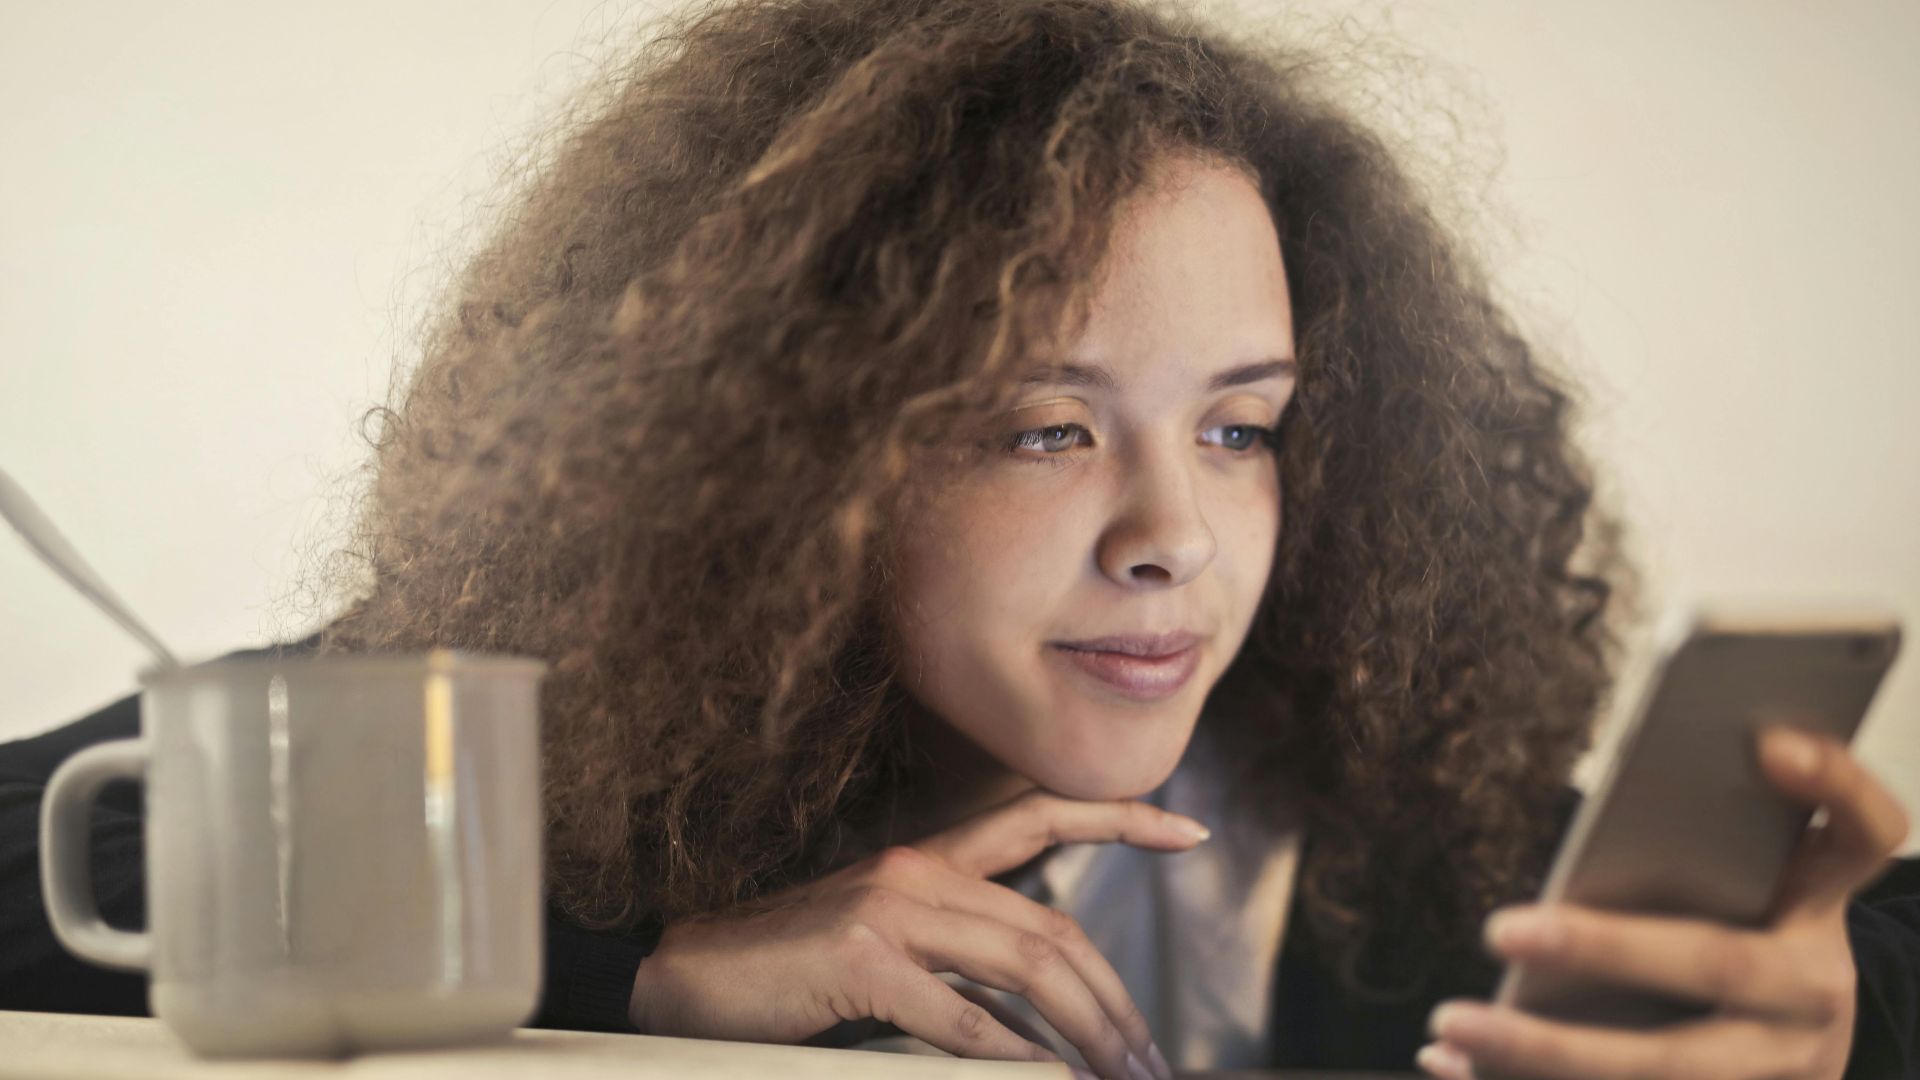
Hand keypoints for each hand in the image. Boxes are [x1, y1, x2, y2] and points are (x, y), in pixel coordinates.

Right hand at [627, 788, 1200, 1079]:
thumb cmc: (787, 971)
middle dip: (1114, 999)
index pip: (1039, 817)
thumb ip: (957, 958)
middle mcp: (918, 870)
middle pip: (1051, 927)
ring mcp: (889, 910)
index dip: (1120, 820)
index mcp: (927, 860)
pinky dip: (1010, 1054)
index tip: (1189, 831)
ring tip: (1117, 1077)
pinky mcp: (861, 959)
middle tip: (1148, 1060)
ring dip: (1085, 1032)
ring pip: (1025, 966)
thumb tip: (1038, 1017)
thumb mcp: (884, 946)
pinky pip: (960, 1015)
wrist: (683, 975)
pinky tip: (1042, 1075)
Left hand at [1416, 725, 1910, 1079]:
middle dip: (1607, 949)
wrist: (1791, 1043)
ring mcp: (1779, 1068)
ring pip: (1667, 1069)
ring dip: (1548, 1052)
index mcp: (1820, 909)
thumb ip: (1700, 835)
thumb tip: (1625, 792)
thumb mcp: (1745, 881)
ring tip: (1453, 1022)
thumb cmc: (1738, 931)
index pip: (1860, 835)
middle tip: (1503, 928)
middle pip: (1719, 965)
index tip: (1769, 739)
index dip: (1830, 783)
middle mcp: (1813, 992)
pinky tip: (1453, 1068)